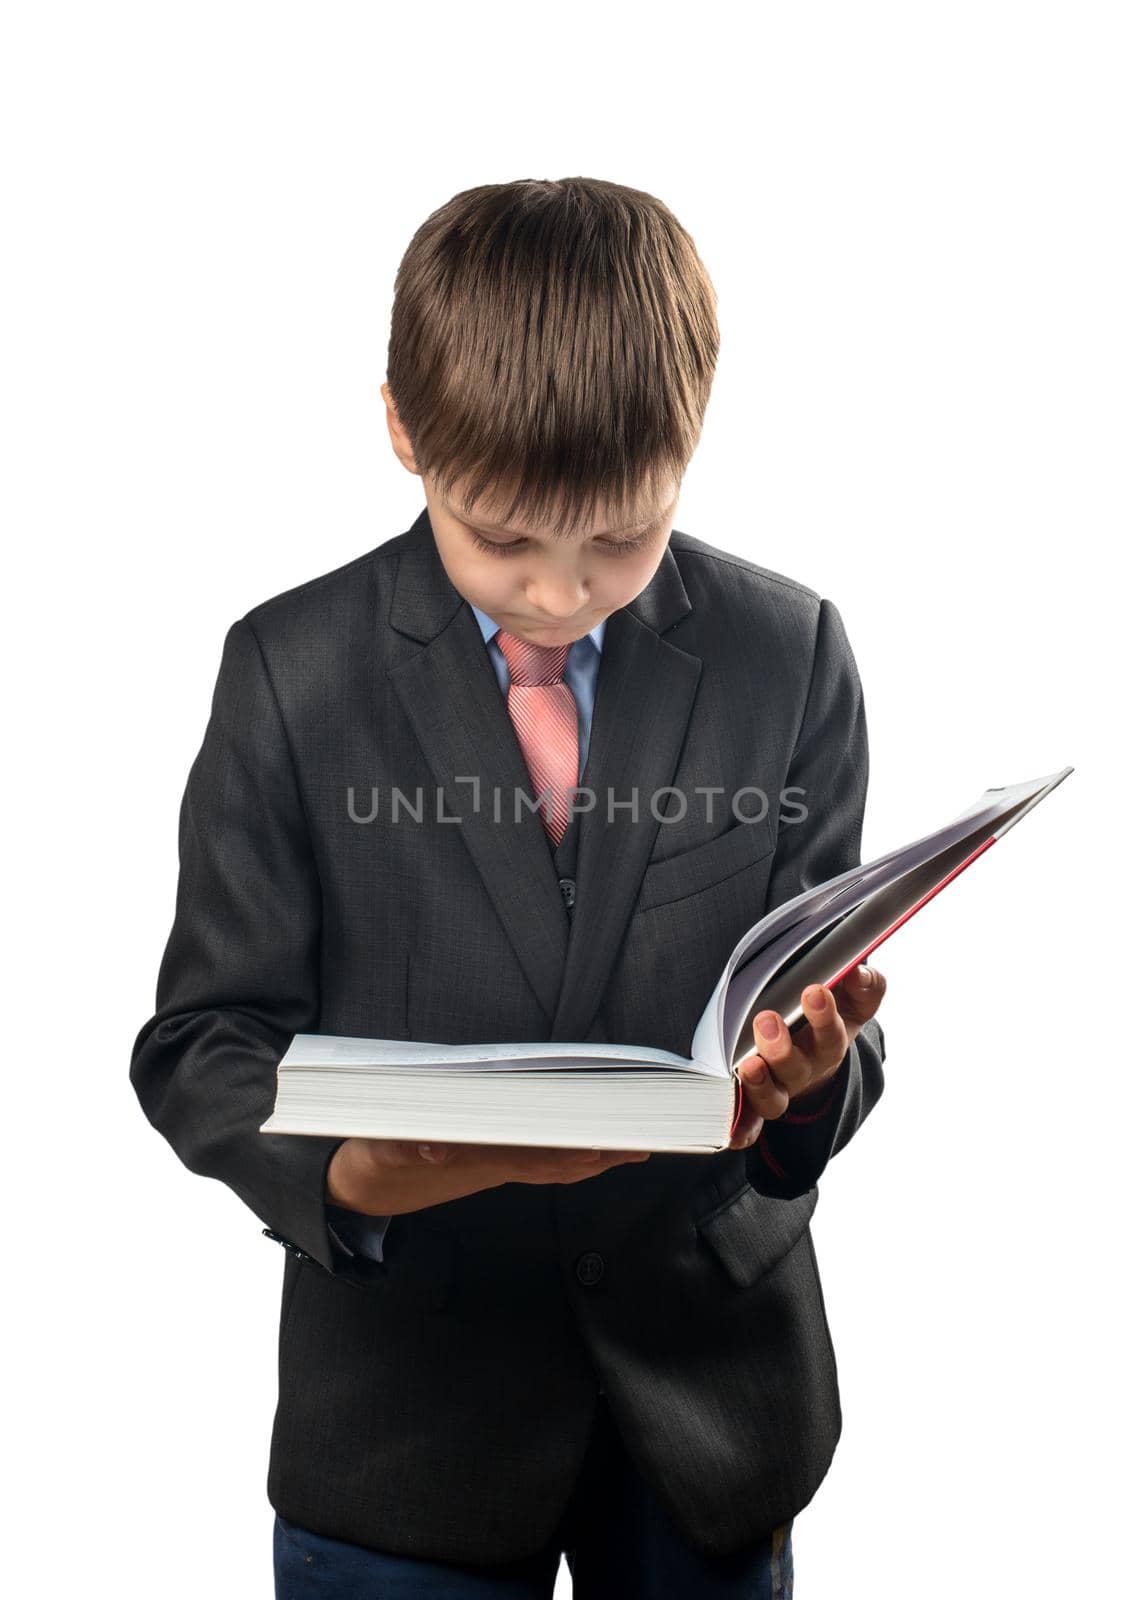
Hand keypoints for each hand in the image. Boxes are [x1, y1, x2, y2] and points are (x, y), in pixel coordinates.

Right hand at [326, 1137, 650, 1216]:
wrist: (369, 1185)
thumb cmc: (378, 1158)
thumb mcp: (383, 1149)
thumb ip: (404, 1147)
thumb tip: (433, 1147)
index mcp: (473, 1160)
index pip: (532, 1156)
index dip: (568, 1151)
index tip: (600, 1145)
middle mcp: (494, 1167)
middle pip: (557, 1163)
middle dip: (599, 1154)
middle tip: (641, 1144)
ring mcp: (498, 1166)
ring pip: (556, 1165)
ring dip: (595, 1157)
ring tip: (634, 1147)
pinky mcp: (495, 1161)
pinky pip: (544, 1161)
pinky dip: (574, 1156)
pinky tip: (595, 1150)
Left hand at [728, 964, 887, 1148]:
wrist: (816, 1053)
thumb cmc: (829, 1016)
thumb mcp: (853, 1000)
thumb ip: (864, 984)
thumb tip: (858, 972)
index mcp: (829, 1043)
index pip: (832, 1033)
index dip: (825, 1015)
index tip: (814, 991)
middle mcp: (804, 1069)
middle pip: (796, 1067)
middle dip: (781, 1047)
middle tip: (767, 1020)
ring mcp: (780, 1089)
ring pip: (772, 1098)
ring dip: (760, 1083)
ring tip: (748, 1065)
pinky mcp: (757, 1104)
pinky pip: (750, 1125)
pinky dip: (741, 1129)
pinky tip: (729, 1131)